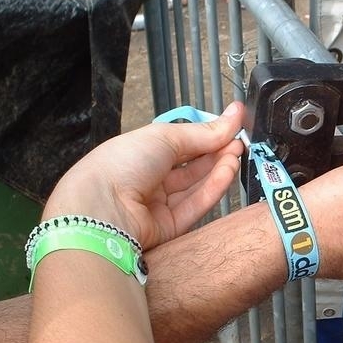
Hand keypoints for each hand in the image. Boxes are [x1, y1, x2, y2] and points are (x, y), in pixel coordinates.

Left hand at [42, 102, 244, 249]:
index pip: (180, 143)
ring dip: (218, 168)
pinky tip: (229, 170)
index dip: (206, 134)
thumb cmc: (123, 163)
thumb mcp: (164, 137)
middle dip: (215, 151)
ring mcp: (158, 205)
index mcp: (139, 153)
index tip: (233, 124)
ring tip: (238, 152)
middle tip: (240, 140)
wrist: (101, 210)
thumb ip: (203, 132)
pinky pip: (195, 206)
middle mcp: (148, 179)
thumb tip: (235, 114)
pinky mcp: (169, 228)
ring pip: (195, 186)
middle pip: (190, 166)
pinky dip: (213, 188)